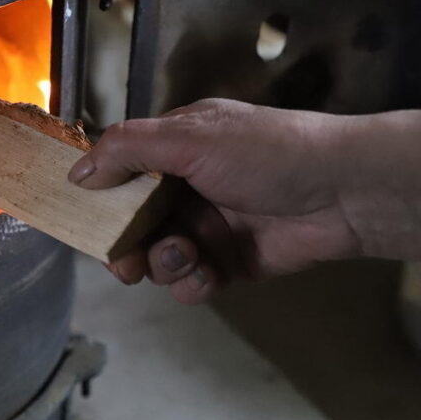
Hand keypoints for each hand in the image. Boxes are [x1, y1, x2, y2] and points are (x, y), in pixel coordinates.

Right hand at [68, 99, 420, 303]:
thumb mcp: (191, 136)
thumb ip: (128, 149)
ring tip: (186, 254)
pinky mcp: (229, 263)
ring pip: (158, 257)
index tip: (83, 220)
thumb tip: (76, 173)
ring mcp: (207, 227)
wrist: (344, 192)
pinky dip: (192, 282)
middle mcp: (186, 188)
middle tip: (123, 261)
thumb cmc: (267, 153)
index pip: (120, 173)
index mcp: (175, 149)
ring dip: (163, 262)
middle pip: (132, 225)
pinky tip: (207, 273)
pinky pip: (191, 281)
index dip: (99, 198)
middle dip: (124, 245)